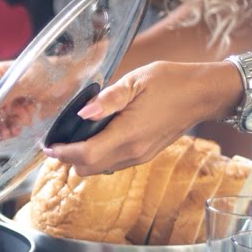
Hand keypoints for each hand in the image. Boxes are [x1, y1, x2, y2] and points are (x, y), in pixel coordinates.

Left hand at [42, 61, 233, 174]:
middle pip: (88, 168)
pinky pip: (114, 164)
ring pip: (100, 169)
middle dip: (68, 158)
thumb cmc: (171, 82)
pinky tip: (97, 137)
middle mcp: (133, 152)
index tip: (47, 145)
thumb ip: (108, 99)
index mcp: (128, 134)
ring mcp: (140, 156)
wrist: (203, 94)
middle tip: (57, 140)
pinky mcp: (145, 155)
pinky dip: (99, 157)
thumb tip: (83, 112)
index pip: (85, 155)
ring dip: (83, 159)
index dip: (62, 153)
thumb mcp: (137, 81)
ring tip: (73, 138)